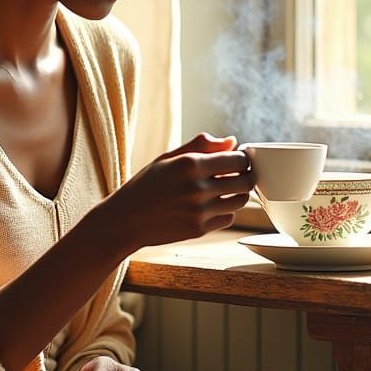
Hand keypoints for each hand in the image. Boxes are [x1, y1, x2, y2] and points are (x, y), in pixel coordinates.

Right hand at [101, 132, 254, 252]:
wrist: (125, 220)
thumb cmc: (145, 186)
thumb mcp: (168, 159)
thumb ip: (200, 146)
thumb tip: (231, 141)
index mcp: (189, 164)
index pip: (237, 159)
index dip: (241, 159)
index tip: (237, 160)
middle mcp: (197, 188)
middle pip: (245, 181)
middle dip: (245, 176)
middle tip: (237, 176)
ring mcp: (199, 211)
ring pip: (240, 201)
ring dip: (237, 195)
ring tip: (224, 191)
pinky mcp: (199, 229)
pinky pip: (228, 218)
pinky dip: (224, 212)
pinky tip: (210, 207)